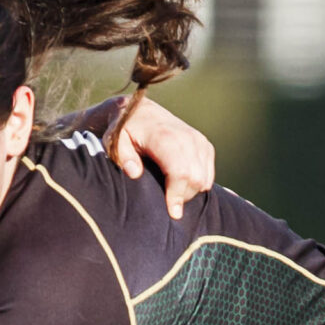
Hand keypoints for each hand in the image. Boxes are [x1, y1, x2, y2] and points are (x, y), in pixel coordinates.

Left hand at [99, 93, 214, 217]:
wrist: (141, 111)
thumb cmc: (125, 130)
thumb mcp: (115, 140)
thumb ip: (123, 156)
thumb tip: (134, 173)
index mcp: (165, 137)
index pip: (181, 172)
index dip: (178, 196)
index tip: (173, 213)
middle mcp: (186, 137)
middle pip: (195, 178)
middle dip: (183, 197)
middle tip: (167, 202)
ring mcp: (198, 141)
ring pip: (204, 178)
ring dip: (190, 191)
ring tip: (171, 192)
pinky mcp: (205, 145)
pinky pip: (209, 174)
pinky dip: (198, 183)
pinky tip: (181, 184)